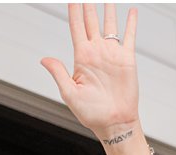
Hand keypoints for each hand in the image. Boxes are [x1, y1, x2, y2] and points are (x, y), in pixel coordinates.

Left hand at [40, 4, 139, 138]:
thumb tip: (44, 59)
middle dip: (88, 5)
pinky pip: (129, 36)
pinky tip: (130, 11)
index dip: (74, 12)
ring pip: (109, 24)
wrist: (113, 122)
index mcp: (81, 58)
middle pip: (91, 21)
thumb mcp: (70, 93)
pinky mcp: (127, 59)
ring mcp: (111, 54)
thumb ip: (59, 73)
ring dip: (108, 9)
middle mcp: (96, 52)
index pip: (76, 28)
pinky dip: (130, 23)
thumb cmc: (91, 113)